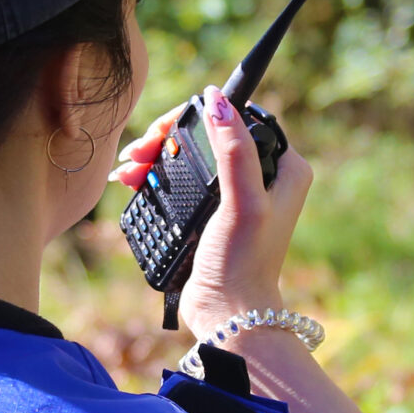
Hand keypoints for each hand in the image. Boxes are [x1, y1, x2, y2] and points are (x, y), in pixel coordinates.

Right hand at [110, 86, 313, 336]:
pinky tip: (134, 180)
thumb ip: (233, 150)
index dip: (199, 117)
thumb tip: (218, 98)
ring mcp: (237, 194)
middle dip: (169, 139)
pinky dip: (158, 177)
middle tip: (139, 150)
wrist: (228, 313)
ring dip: (157, 157)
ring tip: (128, 168)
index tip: (166, 129)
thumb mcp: (242, 202)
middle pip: (210, 136)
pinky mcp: (214, 213)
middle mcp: (264, 176)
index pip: (238, 119)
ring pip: (192, 156)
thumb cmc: (243, 264)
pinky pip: (183, 180)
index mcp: (284, 167)